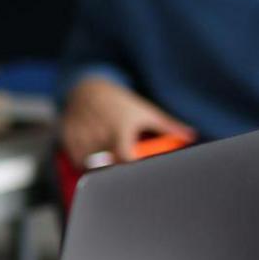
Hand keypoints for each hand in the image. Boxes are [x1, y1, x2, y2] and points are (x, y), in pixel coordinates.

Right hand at [59, 76, 194, 164]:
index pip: (123, 157)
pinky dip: (83, 161)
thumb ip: (167, 126)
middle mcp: (99, 130)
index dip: (128, 169)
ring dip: (98, 166)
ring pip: (89, 164)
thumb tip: (190, 135)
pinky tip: (91, 153)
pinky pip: (75, 159)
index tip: (133, 172)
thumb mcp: (145, 111)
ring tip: (105, 157)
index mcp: (120, 127)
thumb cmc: (121, 103)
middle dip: (113, 169)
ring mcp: (81, 133)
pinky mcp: (67, 135)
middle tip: (119, 168)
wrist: (88, 87)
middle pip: (106, 165)